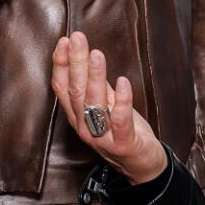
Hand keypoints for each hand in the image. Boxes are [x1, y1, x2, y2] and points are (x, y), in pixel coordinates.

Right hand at [51, 31, 167, 183]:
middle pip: (76, 91)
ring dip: (95, 77)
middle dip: (76, 63)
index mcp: (78, 116)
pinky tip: (122, 82)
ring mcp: (101, 137)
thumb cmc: (123, 133)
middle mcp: (84, 126)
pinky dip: (121, 101)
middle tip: (77, 38)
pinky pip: (120, 120)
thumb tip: (87, 56)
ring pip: (94, 104)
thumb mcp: (107, 106)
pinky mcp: (122, 143)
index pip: (63, 88)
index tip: (64, 41)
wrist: (142, 165)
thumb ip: (97, 86)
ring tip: (96, 54)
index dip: (62, 64)